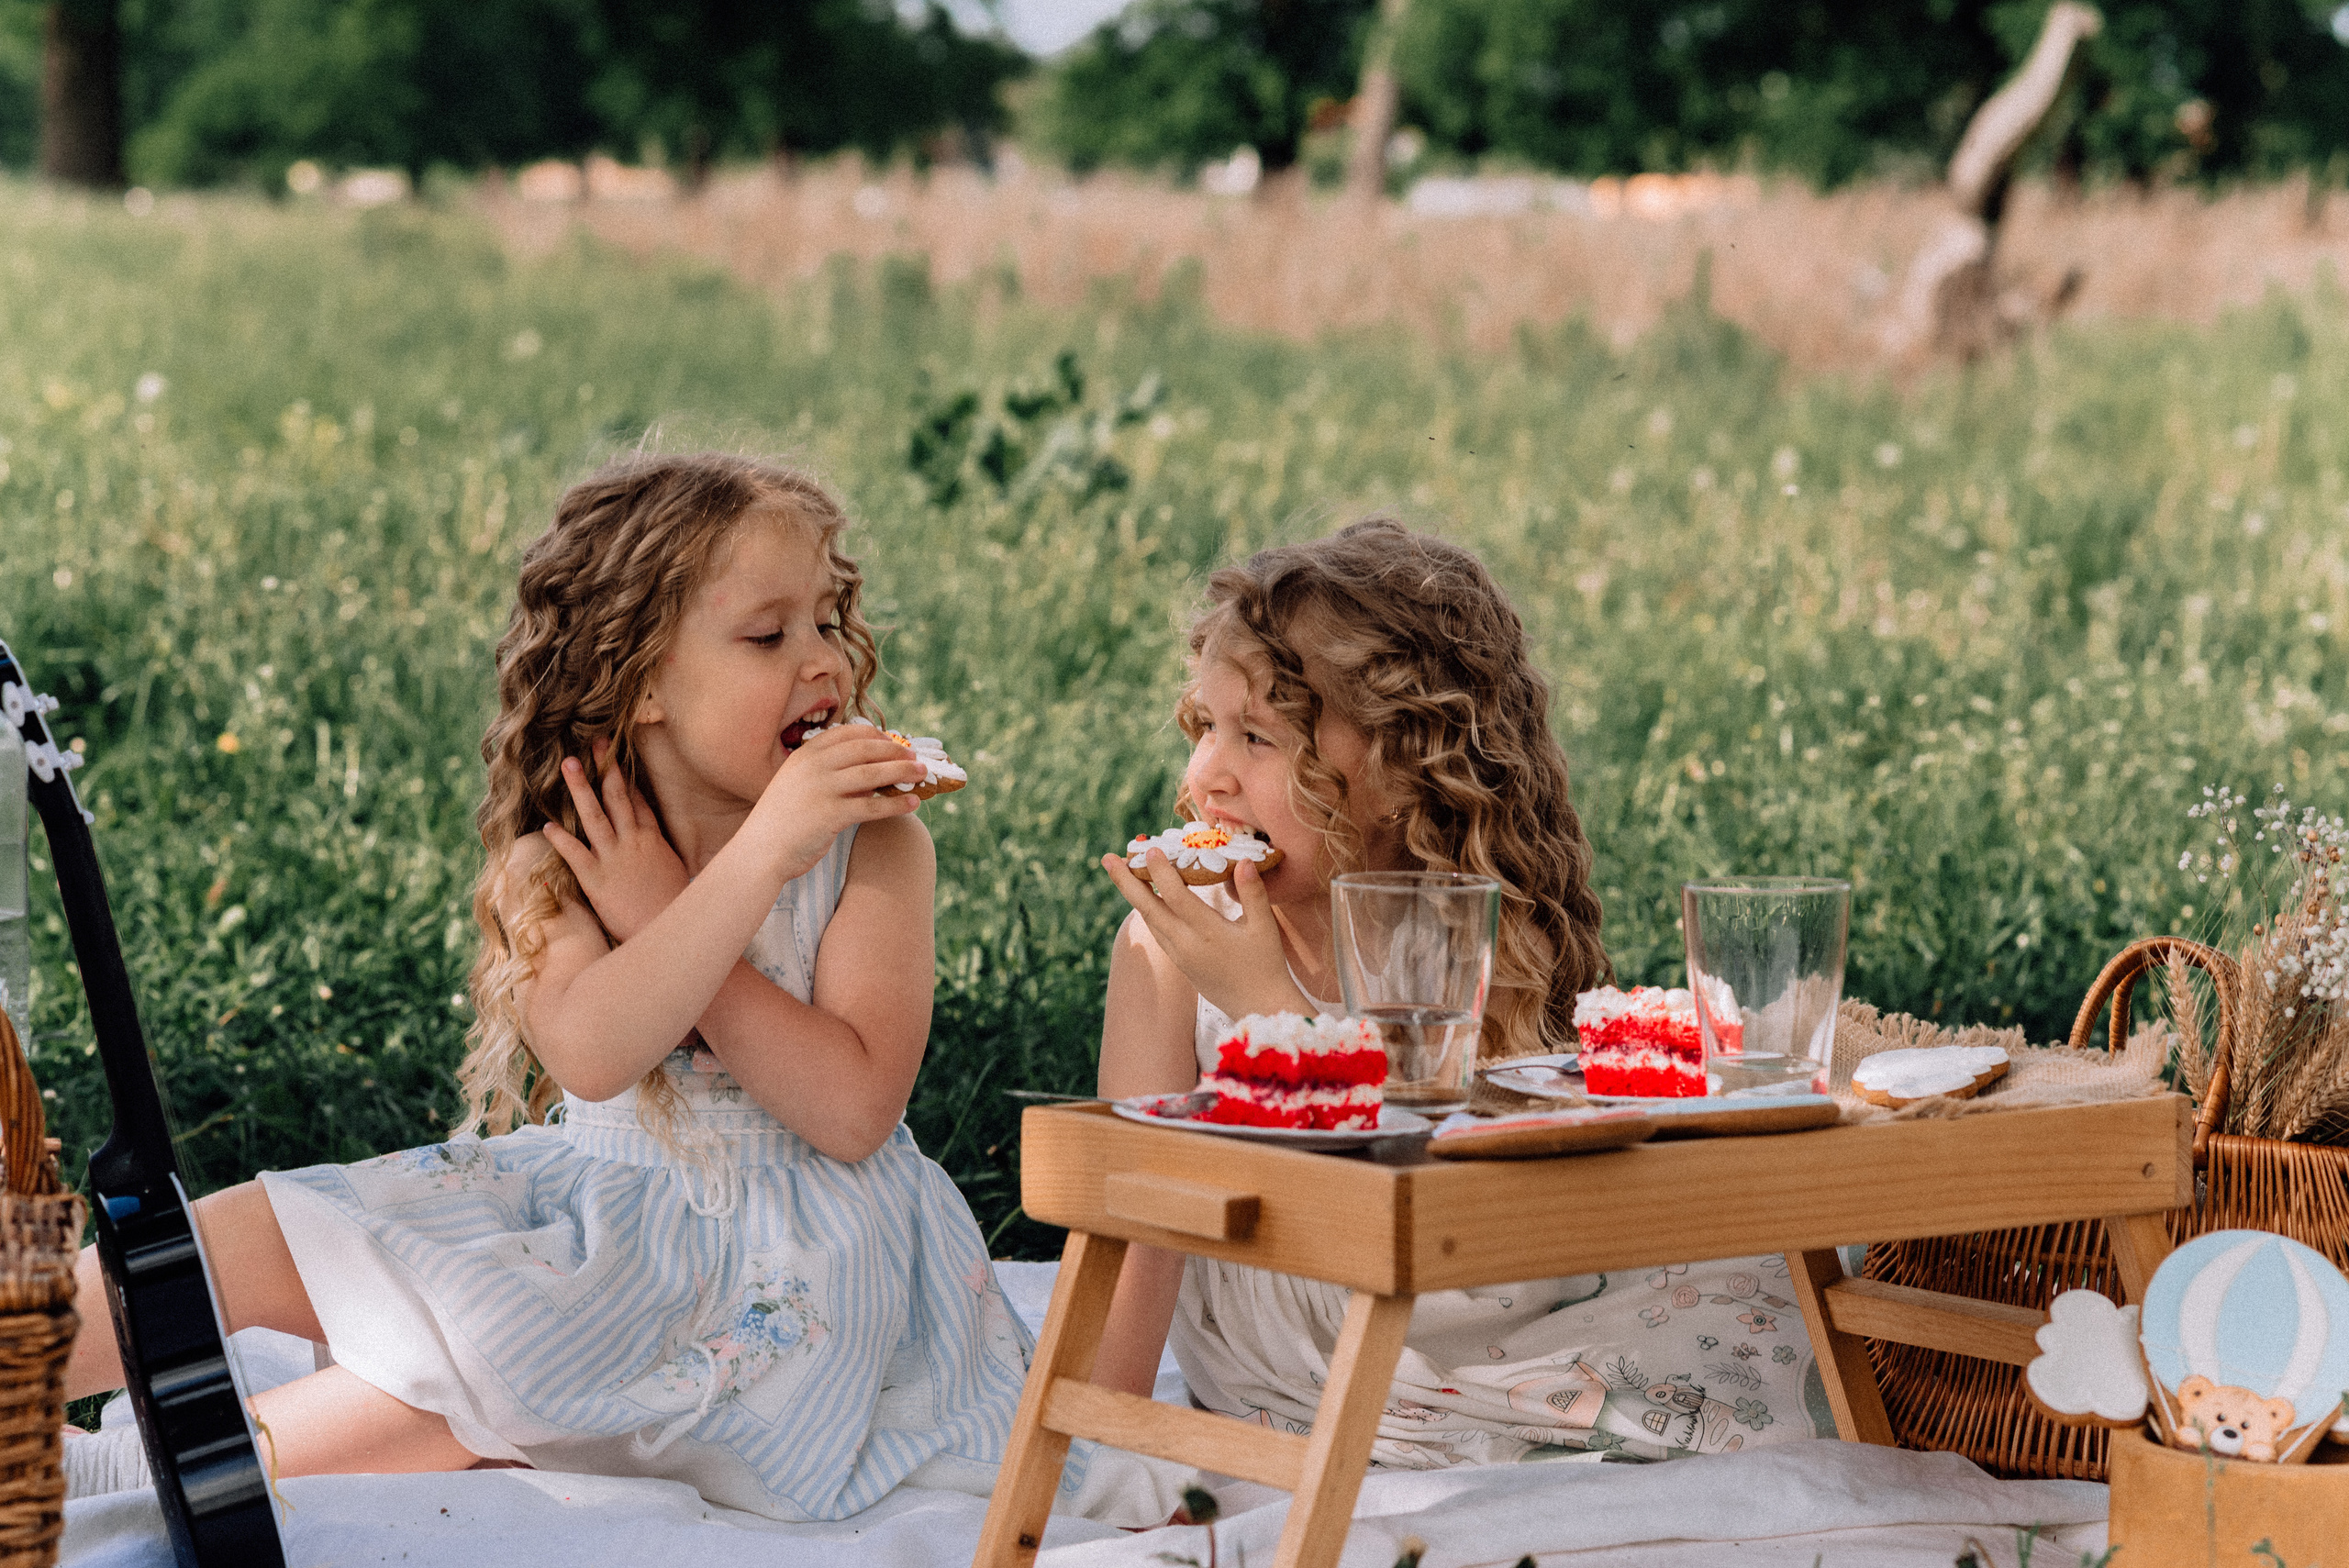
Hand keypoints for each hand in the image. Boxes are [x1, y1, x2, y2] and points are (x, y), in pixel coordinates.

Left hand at [542, 745, 689, 943]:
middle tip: (594, 742)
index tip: (614, 757)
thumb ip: (663, 854)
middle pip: (618, 796)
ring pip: (594, 815)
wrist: (670, 928)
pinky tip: (547, 825)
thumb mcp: (675, 872)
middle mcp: (633, 841)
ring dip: (580, 788)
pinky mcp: (597, 879)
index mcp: (653, 839)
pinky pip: (575, 854)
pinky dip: (561, 839)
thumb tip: (658, 849)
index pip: (637, 801)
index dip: (625, 777)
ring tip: (568, 764)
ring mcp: (614, 858)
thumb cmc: (674, 904)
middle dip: (605, 767)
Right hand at [738, 725, 928, 883]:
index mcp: (805, 755)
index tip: (893, 742)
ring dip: (903, 772)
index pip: (847, 734)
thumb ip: (827, 773)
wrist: (760, 851)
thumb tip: (870, 771)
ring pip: (873, 774)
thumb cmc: (782, 820)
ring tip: (923, 774)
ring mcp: (821, 789)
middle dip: (895, 751)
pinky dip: (896, 804)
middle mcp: (813, 767)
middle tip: (915, 757)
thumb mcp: (798, 785)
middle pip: (865, 750)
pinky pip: (872, 806)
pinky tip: (912, 803)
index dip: (875, 736)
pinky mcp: (831, 815)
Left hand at [1099, 850, 1312, 1021]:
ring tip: (1122, 871)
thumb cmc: (1266, 966)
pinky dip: (1148, 910)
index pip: (1177, 897)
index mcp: (1207, 933)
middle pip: (1148, 908)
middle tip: (1106, 858)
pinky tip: (1145, 898)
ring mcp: (1179, 956)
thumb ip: (1253, 893)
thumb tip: (1243, 862)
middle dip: (1126, 882)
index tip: (1150, 849)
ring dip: (1134, 894)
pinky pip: (1157, 932)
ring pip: (1149, 920)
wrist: (1259, 1010)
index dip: (1162, 872)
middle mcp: (1185, 945)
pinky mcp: (1179, 963)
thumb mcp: (1264, 928)